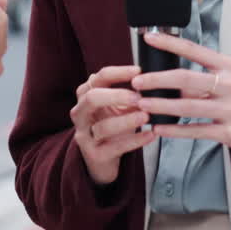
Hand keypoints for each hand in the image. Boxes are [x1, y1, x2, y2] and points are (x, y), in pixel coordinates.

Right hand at [70, 66, 156, 184]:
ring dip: (126, 120)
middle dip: (116, 95)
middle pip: (92, 98)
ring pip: (103, 127)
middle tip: (138, 97)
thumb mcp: (117, 106)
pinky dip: (135, 140)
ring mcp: (85, 135)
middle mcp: (80, 114)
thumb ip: (128, 94)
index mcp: (85, 96)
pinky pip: (115, 147)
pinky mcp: (95, 155)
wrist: (102, 158)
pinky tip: (150, 134)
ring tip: (145, 116)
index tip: (138, 70)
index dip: (118, 73)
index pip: (98, 78)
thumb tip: (150, 82)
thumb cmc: (112, 126)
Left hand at [130, 32, 230, 154]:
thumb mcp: (229, 80)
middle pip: (186, 79)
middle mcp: (230, 85)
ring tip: (142, 104)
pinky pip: (196, 131)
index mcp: (228, 66)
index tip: (149, 38)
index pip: (193, 50)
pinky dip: (174, 130)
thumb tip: (166, 80)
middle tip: (137, 82)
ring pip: (188, 107)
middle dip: (157, 80)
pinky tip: (159, 128)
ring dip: (161, 106)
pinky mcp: (230, 132)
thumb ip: (200, 79)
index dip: (169, 44)